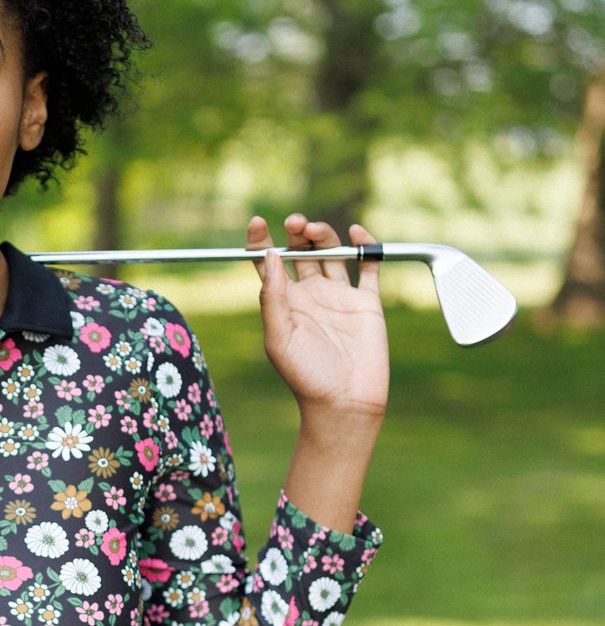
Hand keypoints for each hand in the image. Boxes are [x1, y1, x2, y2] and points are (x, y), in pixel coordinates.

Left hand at [252, 213, 388, 420]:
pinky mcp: (368, 302)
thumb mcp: (278, 338)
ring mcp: (340, 296)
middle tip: (295, 223)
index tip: (256, 223)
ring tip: (315, 229)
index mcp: (285, 303)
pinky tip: (356, 232)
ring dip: (323, 233)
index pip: (268, 264)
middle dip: (297, 231)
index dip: (260, 241)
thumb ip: (272, 298)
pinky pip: (370, 266)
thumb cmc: (306, 377)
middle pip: (301, 250)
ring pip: (332, 252)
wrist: (345, 402)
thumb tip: (268, 255)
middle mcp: (311, 295)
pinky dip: (366, 245)